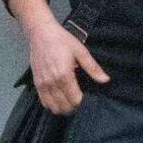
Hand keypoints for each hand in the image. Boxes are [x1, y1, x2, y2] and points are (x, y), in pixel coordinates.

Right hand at [21, 0, 106, 116]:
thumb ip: (93, 68)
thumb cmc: (63, 41)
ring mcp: (42, 85)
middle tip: (82, 101)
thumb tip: (106, 80)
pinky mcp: (36, 84)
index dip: (83, 103)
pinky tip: (60, 99)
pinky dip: (52, 105)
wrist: (41, 34)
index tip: (90, 98)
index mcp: (64, 76)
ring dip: (63, 108)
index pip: (75, 100)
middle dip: (74, 107)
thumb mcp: (81, 52)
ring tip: (72, 102)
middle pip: (64, 106)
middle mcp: (51, 83)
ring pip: (52, 107)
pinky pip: (43, 102)